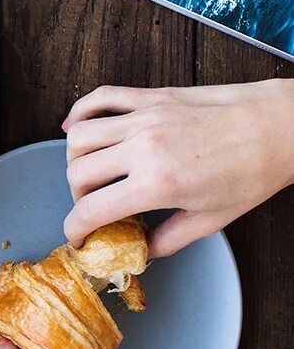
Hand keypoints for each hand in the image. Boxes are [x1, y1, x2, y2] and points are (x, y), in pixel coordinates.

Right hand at [62, 80, 293, 255]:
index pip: (91, 209)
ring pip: (79, 137)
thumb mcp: (212, 220)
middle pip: (77, 173)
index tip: (78, 236)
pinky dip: (79, 113)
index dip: (75, 229)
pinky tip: (77, 128)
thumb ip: (168, 239)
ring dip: (75, 159)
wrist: (279, 127)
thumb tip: (141, 251)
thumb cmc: (253, 172)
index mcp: (157, 184)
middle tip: (93, 206)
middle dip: (76, 197)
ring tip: (89, 172)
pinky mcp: (150, 97)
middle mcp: (143, 147)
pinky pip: (99, 98)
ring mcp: (144, 118)